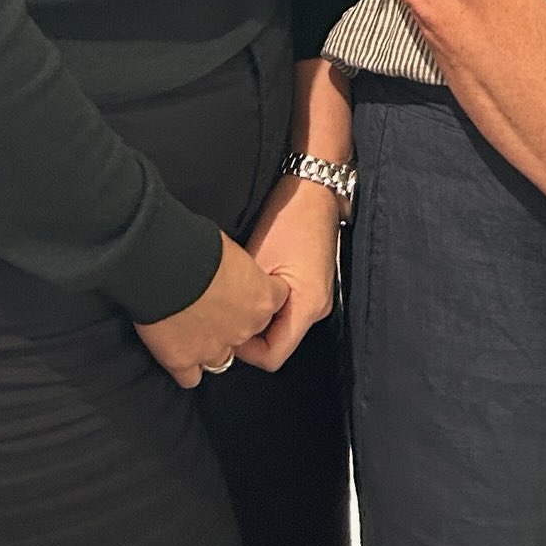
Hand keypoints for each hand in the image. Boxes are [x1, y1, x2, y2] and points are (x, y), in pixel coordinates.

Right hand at [135, 239, 283, 388]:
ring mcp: (214, 349)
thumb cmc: (197, 247)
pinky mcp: (183, 361)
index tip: (245, 287)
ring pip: (221, 358)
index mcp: (263, 300)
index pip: (276, 302)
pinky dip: (185, 366)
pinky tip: (178, 351)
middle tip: (213, 304)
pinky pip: (191, 377)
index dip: (259, 294)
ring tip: (193, 327)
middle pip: (249, 331)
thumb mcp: (232, 250)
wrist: (163, 265)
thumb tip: (231, 271)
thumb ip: (240, 271)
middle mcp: (244, 329)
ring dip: (211, 344)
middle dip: (234, 321)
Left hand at [232, 178, 342, 371]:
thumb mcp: (257, 263)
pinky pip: (289, 310)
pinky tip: (255, 286)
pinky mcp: (314, 286)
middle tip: (227, 311)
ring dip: (260, 318)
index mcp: (307, 306)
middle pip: (279, 343)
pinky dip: (270, 306)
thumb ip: (244, 302)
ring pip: (283, 327)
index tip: (227, 329)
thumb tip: (226, 325)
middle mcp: (319, 308)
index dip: (246, 352)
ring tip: (239, 295)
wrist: (314, 189)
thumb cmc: (287, 219)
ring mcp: (319, 297)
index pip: (273, 357)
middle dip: (251, 334)